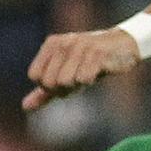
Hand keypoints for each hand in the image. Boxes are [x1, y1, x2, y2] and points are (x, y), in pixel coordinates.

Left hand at [23, 29, 142, 109]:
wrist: (125, 45)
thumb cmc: (92, 62)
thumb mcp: (65, 74)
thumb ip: (44, 91)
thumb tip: (25, 107)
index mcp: (52, 44)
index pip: (35, 76)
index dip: (49, 86)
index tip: (65, 79)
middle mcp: (64, 42)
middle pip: (49, 82)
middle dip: (64, 88)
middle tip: (78, 78)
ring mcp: (80, 47)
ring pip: (66, 82)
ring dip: (79, 85)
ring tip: (89, 73)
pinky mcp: (97, 54)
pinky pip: (84, 79)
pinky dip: (91, 80)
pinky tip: (99, 71)